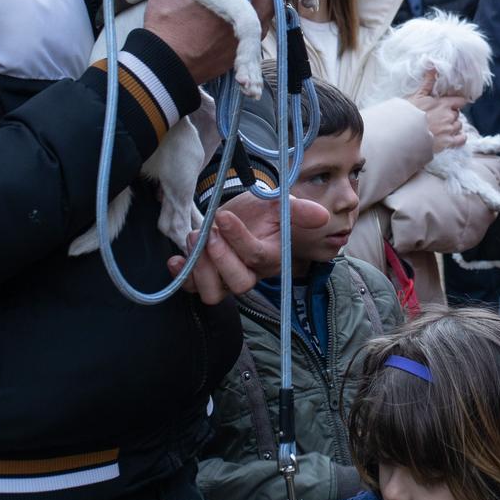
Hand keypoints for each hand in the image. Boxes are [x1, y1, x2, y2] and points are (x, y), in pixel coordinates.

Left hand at [165, 197, 328, 304]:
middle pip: (239, 284)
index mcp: (270, 256)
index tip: (223, 216)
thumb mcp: (280, 204)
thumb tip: (323, 215)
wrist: (243, 215)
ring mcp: (226, 279)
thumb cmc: (263, 211)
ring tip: (193, 239)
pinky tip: (176, 259)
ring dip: (199, 269)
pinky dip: (182, 276)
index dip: (238, 240)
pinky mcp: (206, 278)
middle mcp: (250, 273)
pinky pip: (192, 289)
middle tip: (206, 233)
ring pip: (214, 294)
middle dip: (219, 259)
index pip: (255, 256)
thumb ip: (299, 210)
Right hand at [408, 74, 464, 151]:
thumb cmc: (409, 114)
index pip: (460, 101)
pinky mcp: (448, 143)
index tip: (450, 105)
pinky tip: (454, 137)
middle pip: (457, 114)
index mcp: (443, 104)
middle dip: (451, 115)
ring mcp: (449, 130)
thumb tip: (432, 66)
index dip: (455, 103)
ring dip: (454, 126)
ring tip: (443, 128)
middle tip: (441, 118)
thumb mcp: (418, 95)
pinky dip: (460, 138)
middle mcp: (449, 116)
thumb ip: (428, 82)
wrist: (403, 133)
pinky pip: (461, 139)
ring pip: (459, 126)